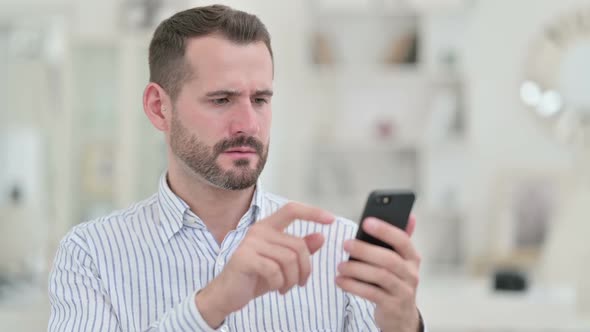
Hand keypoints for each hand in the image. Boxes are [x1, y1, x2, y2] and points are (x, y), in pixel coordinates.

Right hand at [195, 202, 334, 327]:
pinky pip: (275, 270)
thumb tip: (321, 236)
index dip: (312, 212)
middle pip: (298, 245)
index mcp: (268, 226)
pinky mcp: (244, 258)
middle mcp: (258, 230)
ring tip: (285, 287)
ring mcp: (250, 243)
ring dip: (292, 279)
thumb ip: (300, 248)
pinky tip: (275, 288)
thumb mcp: (282, 263)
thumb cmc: (256, 276)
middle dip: (305, 268)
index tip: (331, 219)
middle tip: (300, 283)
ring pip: (289, 259)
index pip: (292, 210)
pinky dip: (279, 283)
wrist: (228, 294)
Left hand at [336, 215, 420, 331]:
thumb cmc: (394, 281)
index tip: (366, 221)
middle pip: (389, 259)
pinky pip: (371, 293)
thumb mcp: (400, 261)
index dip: (385, 230)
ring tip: (340, 266)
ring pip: (380, 276)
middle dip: (365, 250)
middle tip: (345, 244)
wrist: (400, 316)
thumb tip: (410, 216)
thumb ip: (399, 240)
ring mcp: (403, 291)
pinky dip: (353, 286)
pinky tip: (340, 280)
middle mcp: (411, 274)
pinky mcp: (392, 306)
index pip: (402, 240)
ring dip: (357, 269)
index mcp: (412, 257)